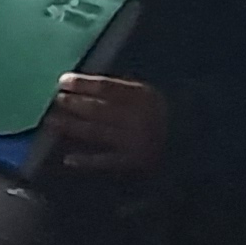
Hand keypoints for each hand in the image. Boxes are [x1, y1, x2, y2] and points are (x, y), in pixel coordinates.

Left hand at [40, 72, 167, 174]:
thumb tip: (88, 87)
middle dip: (73, 103)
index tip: (62, 81)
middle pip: (98, 108)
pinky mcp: (135, 163)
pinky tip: (68, 159)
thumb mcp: (151, 96)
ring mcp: (135, 141)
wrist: (195, 144)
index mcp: (144, 96)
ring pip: (96, 132)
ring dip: (71, 126)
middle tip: (53, 100)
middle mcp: (138, 117)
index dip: (82, 83)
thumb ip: (125, 92)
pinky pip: (106, 161)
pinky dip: (87, 161)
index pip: (106, 87)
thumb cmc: (170, 115)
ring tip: (51, 121)